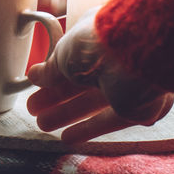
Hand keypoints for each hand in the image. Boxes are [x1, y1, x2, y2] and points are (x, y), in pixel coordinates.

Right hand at [25, 8, 171, 144]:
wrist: (134, 55)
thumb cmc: (98, 42)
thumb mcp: (63, 54)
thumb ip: (50, 69)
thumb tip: (35, 76)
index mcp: (97, 37)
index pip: (72, 60)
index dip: (53, 74)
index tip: (36, 86)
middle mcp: (114, 58)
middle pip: (81, 84)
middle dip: (56, 97)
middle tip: (35, 109)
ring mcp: (127, 82)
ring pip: (93, 102)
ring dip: (68, 114)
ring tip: (43, 125)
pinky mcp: (138, 106)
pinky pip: (110, 120)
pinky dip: (89, 129)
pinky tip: (68, 137)